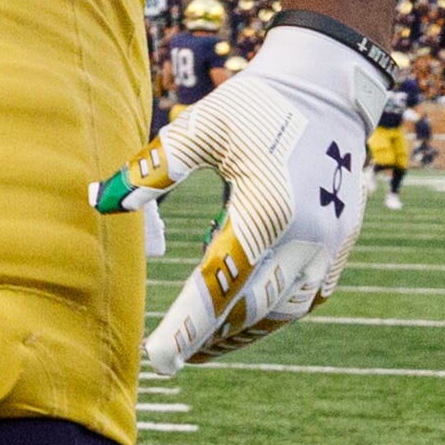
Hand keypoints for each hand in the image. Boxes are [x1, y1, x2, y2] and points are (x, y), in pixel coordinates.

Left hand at [92, 22, 392, 374]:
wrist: (326, 85)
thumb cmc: (253, 103)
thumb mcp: (197, 128)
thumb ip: (151, 169)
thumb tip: (101, 201)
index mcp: (268, 207)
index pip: (219, 282)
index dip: (187, 327)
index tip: (157, 359)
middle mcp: (306, 233)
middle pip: (252, 307)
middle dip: (209, 338)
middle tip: (170, 356)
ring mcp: (331, 241)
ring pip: (284, 309)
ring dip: (242, 331)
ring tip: (204, 343)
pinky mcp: (343, 241)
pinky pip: (310, 296)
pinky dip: (276, 314)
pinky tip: (246, 314)